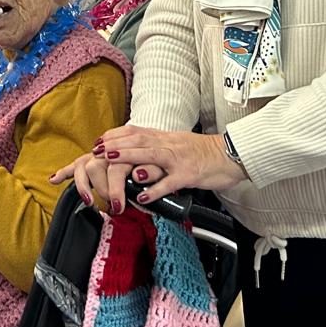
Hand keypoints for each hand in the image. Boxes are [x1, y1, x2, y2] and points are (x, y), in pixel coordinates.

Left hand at [84, 126, 248, 201]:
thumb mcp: (176, 144)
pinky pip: (170, 182)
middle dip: (114, 144)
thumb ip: (156, 148)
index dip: (115, 136)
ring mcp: (179, 159)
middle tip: (96, 150)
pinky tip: (141, 195)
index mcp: (164, 137)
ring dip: (128, 157)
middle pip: (138, 140)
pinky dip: (155, 188)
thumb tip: (135, 155)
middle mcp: (169, 144)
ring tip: (110, 162)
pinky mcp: (189, 174)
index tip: (98, 141)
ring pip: (150, 155)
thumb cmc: (203, 153)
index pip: (134, 131)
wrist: (230, 155)